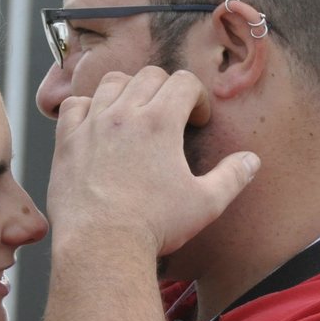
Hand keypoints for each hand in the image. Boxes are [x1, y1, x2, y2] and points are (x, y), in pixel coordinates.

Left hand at [47, 67, 259, 255]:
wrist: (101, 245)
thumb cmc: (154, 225)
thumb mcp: (206, 204)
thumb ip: (232, 177)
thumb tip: (252, 160)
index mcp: (160, 122)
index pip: (184, 81)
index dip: (196, 97)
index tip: (196, 121)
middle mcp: (124, 114)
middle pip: (149, 76)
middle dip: (166, 89)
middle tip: (170, 116)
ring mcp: (92, 125)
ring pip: (111, 82)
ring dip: (128, 90)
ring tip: (135, 114)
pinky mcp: (67, 141)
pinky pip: (74, 105)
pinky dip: (87, 107)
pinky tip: (97, 125)